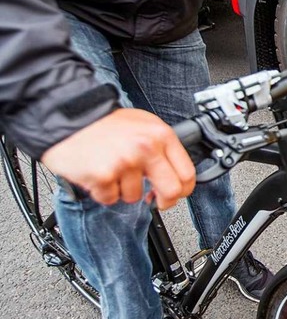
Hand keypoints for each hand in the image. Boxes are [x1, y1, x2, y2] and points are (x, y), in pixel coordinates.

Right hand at [41, 108, 195, 209]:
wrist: (68, 116)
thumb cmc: (104, 123)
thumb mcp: (143, 126)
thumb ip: (162, 150)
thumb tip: (175, 177)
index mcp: (161, 135)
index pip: (188, 174)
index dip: (183, 190)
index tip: (176, 194)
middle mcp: (146, 148)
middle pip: (171, 192)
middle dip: (163, 202)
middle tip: (152, 200)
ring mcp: (125, 162)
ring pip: (135, 197)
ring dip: (122, 190)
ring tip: (112, 170)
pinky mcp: (103, 175)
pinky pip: (110, 198)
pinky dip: (103, 192)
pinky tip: (98, 173)